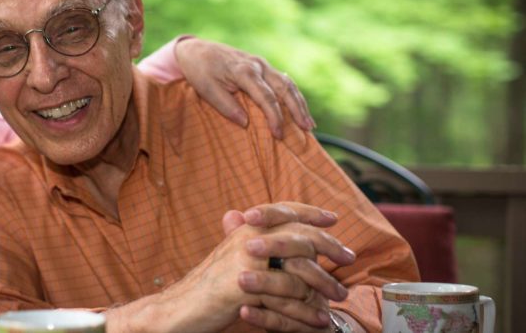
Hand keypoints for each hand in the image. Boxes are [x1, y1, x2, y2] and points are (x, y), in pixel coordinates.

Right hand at [137, 209, 348, 331]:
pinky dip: (306, 311)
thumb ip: (250, 240)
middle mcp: (248, 239)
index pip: (284, 211)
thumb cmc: (208, 286)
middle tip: (348, 257)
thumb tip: (266, 225)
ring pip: (299, 270)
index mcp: (246, 229)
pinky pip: (287, 299)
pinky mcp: (247, 288)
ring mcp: (248, 263)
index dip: (310, 213)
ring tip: (339, 296)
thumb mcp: (231, 256)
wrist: (182, 307)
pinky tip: (319, 319)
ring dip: (324, 284)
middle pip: (299, 235)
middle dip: (328, 246)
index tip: (332, 219)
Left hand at [175, 37, 313, 137]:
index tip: (279, 135)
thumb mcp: (207, 89)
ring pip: (287, 83)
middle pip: (284, 88)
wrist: (196, 50)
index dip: (275, 117)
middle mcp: (258, 65)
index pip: (266, 97)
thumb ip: (226, 106)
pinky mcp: (262, 66)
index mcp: (244, 71)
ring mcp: (262, 64)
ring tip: (309, 123)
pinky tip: (299, 108)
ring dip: (300, 103)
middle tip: (307, 129)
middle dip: (297, 109)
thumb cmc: (200, 71)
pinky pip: (283, 81)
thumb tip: (245, 123)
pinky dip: (293, 95)